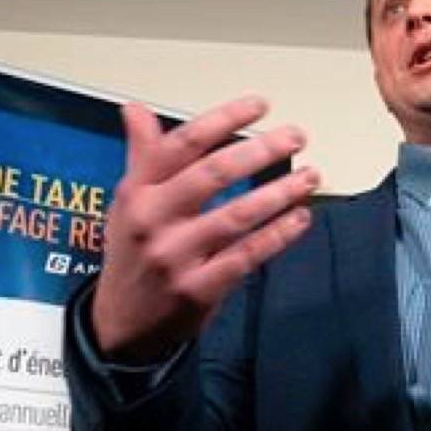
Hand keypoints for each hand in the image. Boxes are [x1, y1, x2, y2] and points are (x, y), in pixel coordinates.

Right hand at [92, 97, 318, 361]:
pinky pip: (247, 255)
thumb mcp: (128, 203)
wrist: (120, 326)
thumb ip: (142, 156)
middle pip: (212, 174)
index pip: (183, 144)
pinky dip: (278, 235)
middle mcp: (153, 220)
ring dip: (279, 192)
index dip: (224, 119)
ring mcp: (176, 257)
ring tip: (310, 175)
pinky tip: (301, 217)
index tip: (260, 105)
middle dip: (260, 150)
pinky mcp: (198, 289)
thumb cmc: (133, 254)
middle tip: (296, 136)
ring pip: (236, 215)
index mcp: (137, 192)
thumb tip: (135, 108)